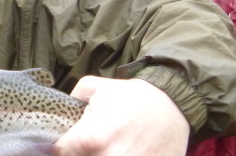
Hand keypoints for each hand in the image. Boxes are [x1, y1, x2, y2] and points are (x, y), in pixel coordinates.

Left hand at [56, 76, 188, 155]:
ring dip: (102, 153)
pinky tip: (128, 148)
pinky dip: (122, 155)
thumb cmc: (134, 97)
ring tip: (113, 143)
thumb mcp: (98, 88)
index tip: (70, 141)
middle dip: (84, 150)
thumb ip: (72, 98)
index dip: (63, 146)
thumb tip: (61, 111)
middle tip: (97, 140)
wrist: (174, 106)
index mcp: (90, 139)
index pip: (60, 152)